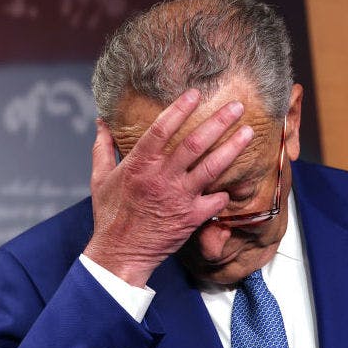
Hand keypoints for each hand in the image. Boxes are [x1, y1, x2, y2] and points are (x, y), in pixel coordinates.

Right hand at [83, 89, 253, 286]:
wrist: (120, 253)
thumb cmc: (110, 215)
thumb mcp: (100, 178)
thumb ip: (103, 148)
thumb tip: (101, 122)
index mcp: (139, 165)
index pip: (161, 129)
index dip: (179, 109)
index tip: (196, 94)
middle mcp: (162, 177)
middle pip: (195, 143)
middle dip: (219, 122)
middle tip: (237, 106)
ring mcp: (179, 197)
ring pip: (212, 168)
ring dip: (233, 149)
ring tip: (248, 133)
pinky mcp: (192, 217)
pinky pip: (217, 200)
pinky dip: (227, 191)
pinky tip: (236, 183)